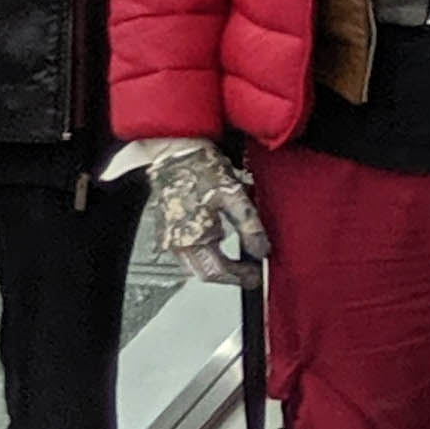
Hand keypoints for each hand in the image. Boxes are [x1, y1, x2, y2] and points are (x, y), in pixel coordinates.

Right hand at [145, 139, 268, 284]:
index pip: (217, 272)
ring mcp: (170, 238)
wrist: (176, 151)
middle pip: (205, 272)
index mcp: (191, 239)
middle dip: (230, 274)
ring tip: (239, 258)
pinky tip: (219, 240)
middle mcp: (177, 243)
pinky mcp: (168, 228)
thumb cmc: (201, 169)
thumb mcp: (234, 196)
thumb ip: (249, 227)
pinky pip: (189, 250)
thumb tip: (261, 250)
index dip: (240, 277)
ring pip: (196, 263)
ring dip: (218, 264)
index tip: (256, 276)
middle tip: (249, 271)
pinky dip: (207, 251)